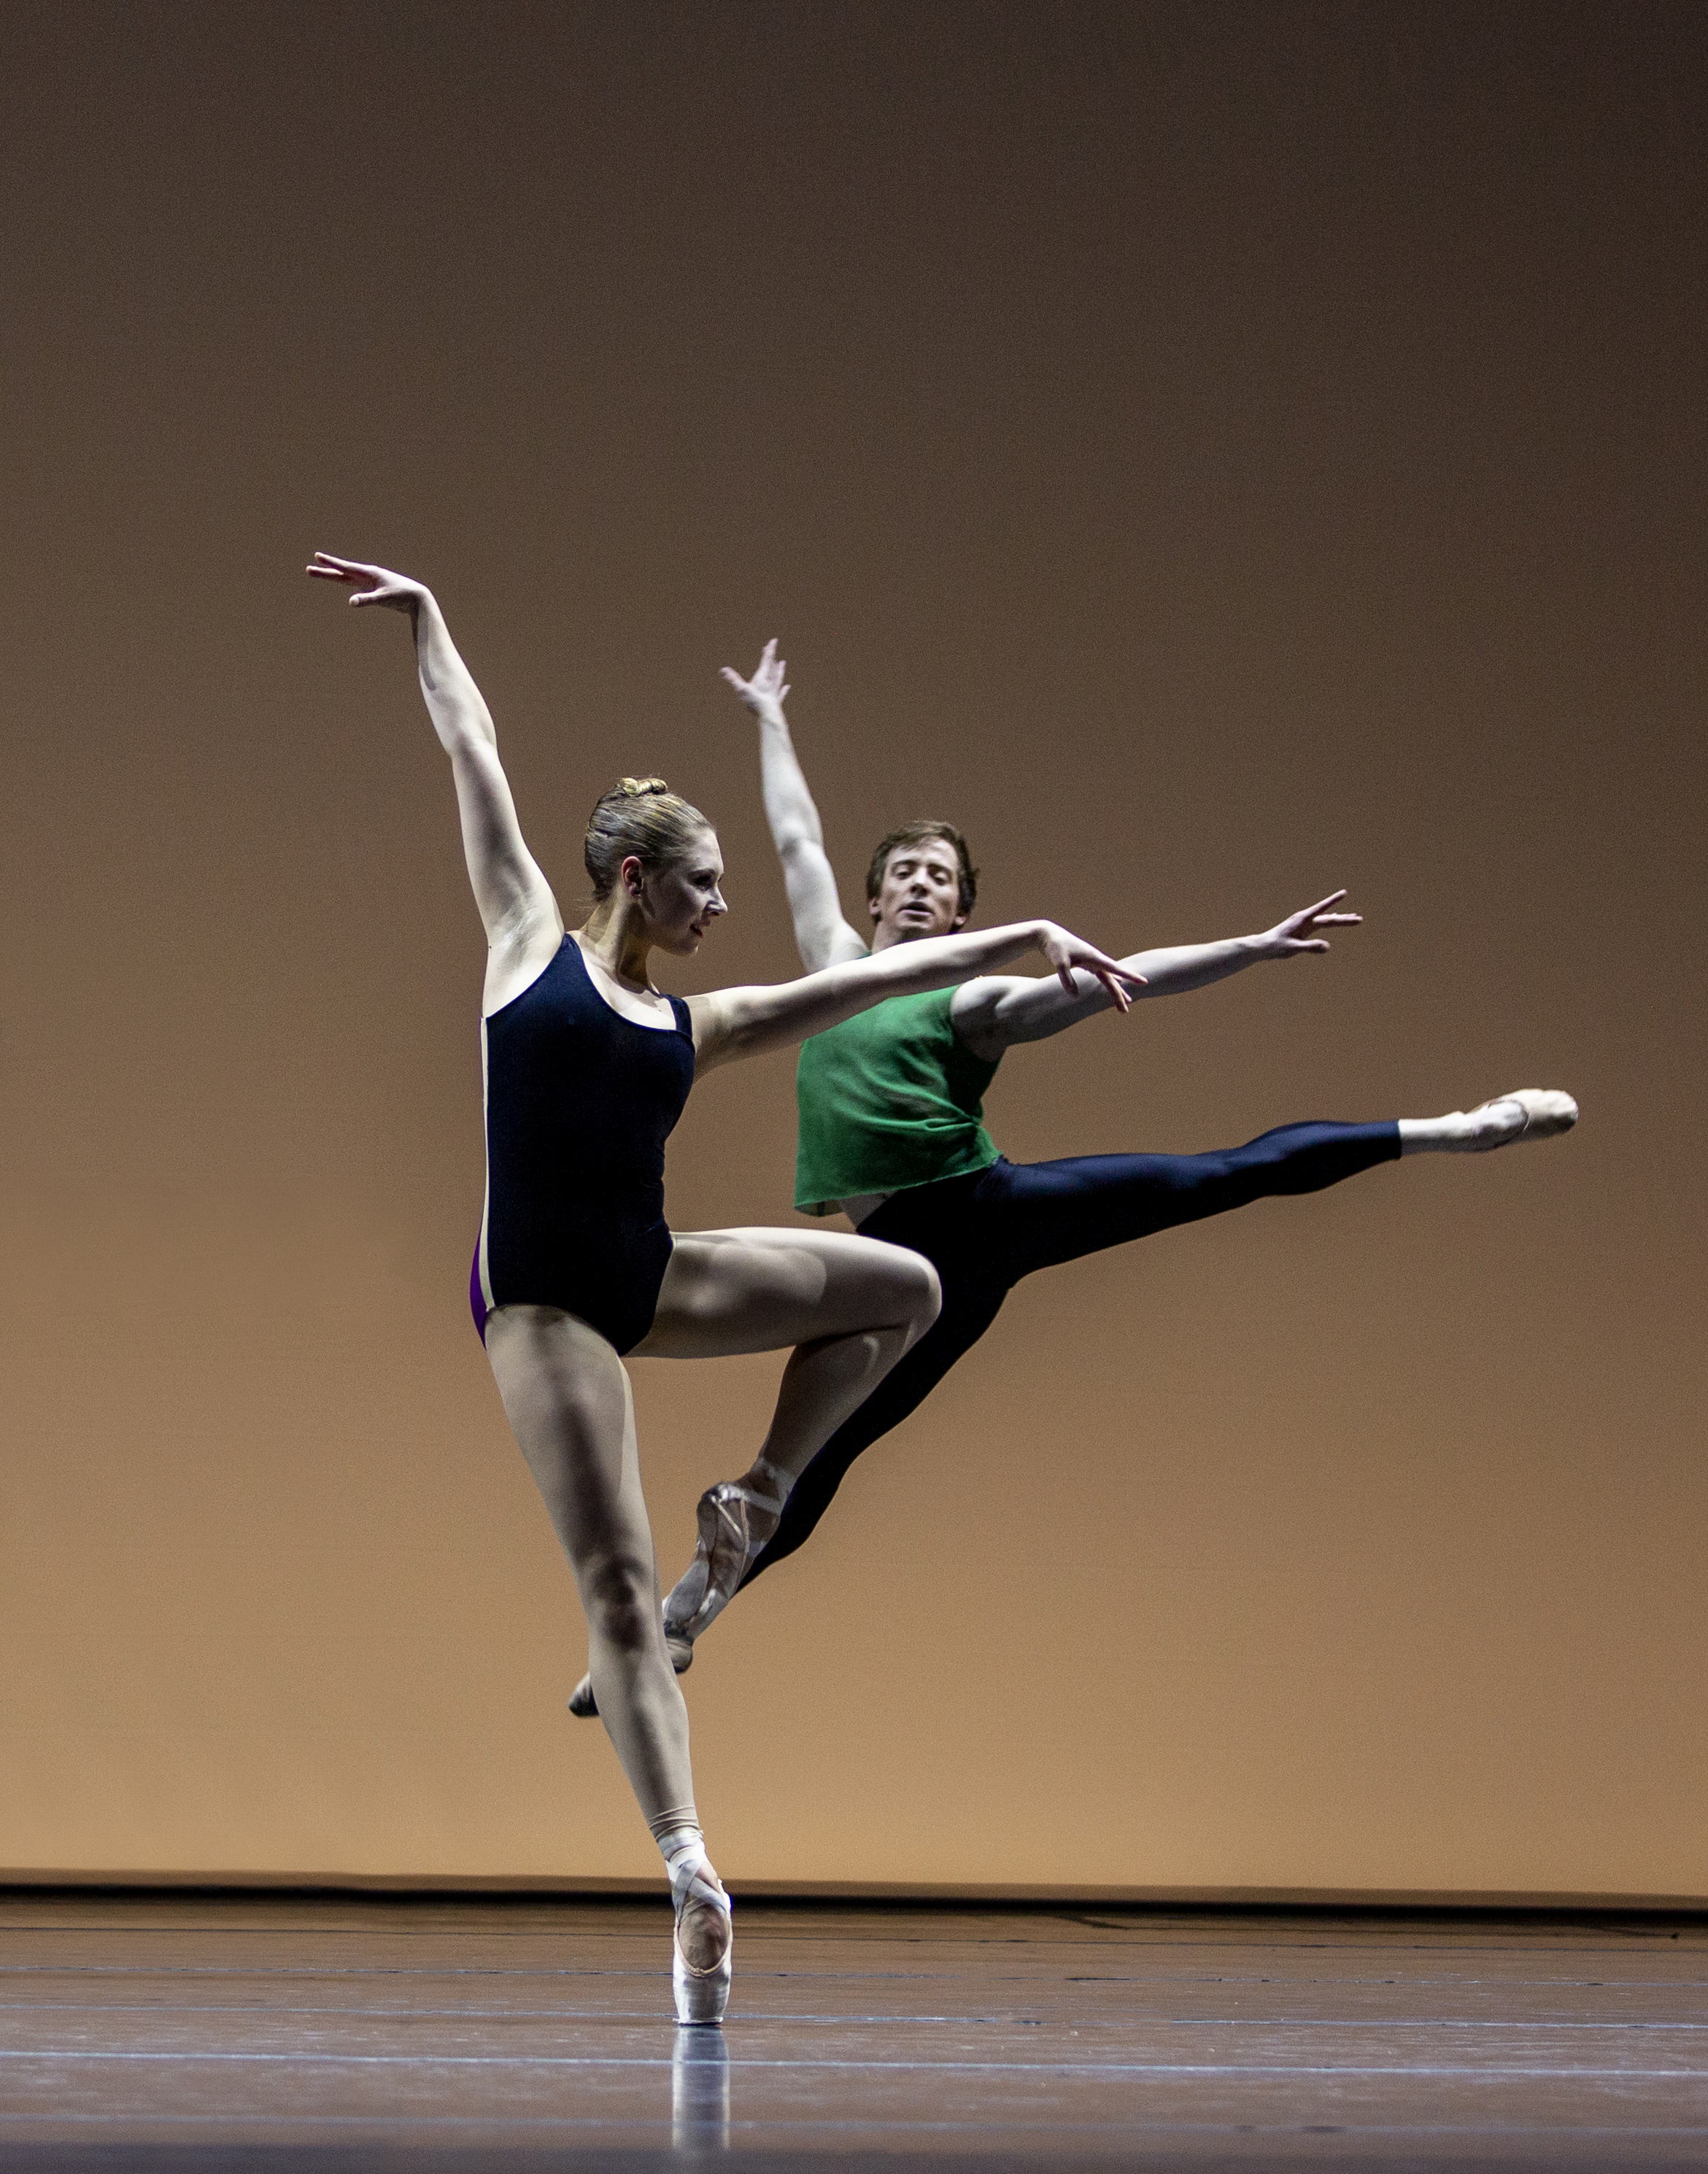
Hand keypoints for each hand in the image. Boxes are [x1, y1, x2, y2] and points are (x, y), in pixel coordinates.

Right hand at [306, 552, 430, 611]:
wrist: (416, 597)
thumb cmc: (401, 596)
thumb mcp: (383, 598)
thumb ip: (367, 600)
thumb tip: (351, 602)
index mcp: (369, 573)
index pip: (345, 568)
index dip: (331, 563)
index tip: (317, 557)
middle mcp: (367, 575)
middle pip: (341, 573)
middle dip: (325, 571)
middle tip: (308, 569)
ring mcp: (369, 582)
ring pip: (346, 578)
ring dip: (332, 575)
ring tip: (317, 572)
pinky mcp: (372, 588)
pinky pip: (354, 585)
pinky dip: (345, 581)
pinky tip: (342, 580)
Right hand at [720, 637, 789, 723]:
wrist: (768, 715)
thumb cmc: (755, 702)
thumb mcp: (741, 690)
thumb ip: (733, 679)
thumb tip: (722, 670)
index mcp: (762, 676)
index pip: (767, 659)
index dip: (769, 650)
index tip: (774, 640)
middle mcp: (770, 682)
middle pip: (772, 666)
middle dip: (771, 657)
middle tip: (772, 649)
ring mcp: (774, 691)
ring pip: (778, 677)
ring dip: (779, 669)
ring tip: (782, 663)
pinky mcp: (777, 701)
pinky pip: (781, 692)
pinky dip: (784, 689)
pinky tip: (787, 686)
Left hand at [1034, 923, 1147, 1010]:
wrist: (1049, 935)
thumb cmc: (1055, 948)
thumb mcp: (1059, 964)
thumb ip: (1067, 979)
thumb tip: (1075, 996)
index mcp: (1094, 957)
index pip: (1115, 969)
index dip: (1129, 976)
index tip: (1143, 982)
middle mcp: (1096, 959)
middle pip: (1112, 980)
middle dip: (1119, 995)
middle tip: (1125, 1011)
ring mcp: (1092, 961)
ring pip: (1109, 978)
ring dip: (1116, 990)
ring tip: (1126, 1002)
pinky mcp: (1087, 962)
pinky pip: (1102, 975)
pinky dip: (1110, 981)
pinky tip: (1117, 983)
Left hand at [1254, 890, 1362, 959]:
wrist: (1264, 946)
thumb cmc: (1276, 947)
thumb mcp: (1294, 948)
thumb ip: (1310, 947)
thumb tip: (1328, 947)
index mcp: (1303, 920)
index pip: (1322, 909)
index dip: (1333, 901)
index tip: (1344, 893)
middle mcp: (1305, 919)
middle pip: (1329, 918)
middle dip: (1345, 919)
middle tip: (1360, 919)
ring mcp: (1305, 924)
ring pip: (1326, 920)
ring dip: (1340, 919)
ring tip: (1355, 918)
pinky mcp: (1304, 929)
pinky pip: (1320, 924)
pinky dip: (1330, 921)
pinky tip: (1337, 919)